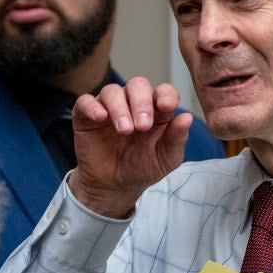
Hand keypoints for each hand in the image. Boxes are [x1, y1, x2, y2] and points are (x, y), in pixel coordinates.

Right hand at [69, 77, 192, 217]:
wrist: (114, 187)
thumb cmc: (143, 168)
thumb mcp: (165, 159)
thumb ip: (176, 139)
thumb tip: (187, 117)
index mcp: (156, 110)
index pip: (163, 91)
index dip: (166, 95)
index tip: (167, 107)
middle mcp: (133, 103)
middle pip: (137, 85)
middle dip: (142, 102)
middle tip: (143, 126)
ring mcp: (109, 107)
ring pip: (112, 91)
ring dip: (120, 107)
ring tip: (125, 130)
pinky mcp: (87, 116)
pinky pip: (85, 101)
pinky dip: (92, 106)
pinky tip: (100, 118)